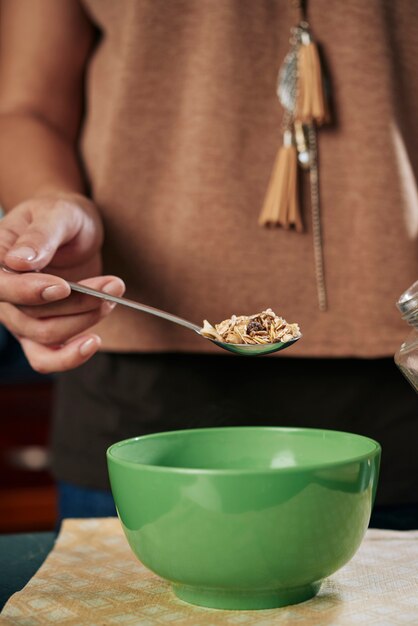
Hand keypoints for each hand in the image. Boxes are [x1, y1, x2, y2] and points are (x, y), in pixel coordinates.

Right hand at [0, 193, 124, 371]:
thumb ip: (39, 236)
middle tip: (114, 284)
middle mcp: (3, 294)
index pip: (2, 287)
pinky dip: (69, 357)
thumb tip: (17, 262)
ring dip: (85, 321)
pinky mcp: (42, 330)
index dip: (30, 292)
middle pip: (31, 316)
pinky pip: (46, 358)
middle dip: (77, 304)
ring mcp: (20, 316)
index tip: (64, 286)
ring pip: (45, 336)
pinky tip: (93, 342)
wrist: (73, 228)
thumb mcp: (56, 214)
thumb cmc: (62, 216)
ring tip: (113, 296)